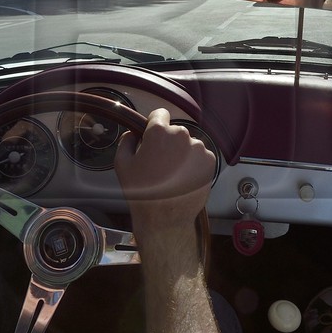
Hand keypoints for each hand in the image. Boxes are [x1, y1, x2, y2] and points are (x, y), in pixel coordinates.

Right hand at [114, 108, 214, 248]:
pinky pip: (200, 156)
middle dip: (168, 143)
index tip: (153, 135)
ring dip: (182, 154)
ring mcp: (198, 148)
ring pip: (188, 144)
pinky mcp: (210, 161)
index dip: (154, 125)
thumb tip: (133, 133)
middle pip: (175, 132)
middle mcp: (182, 135)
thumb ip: (126, 141)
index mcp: (159, 132)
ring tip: (173, 175)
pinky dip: (193, 164)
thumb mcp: (122, 164)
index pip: (160, 114)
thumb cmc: (142, 193)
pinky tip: (183, 179)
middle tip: (160, 163)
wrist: (165, 218)